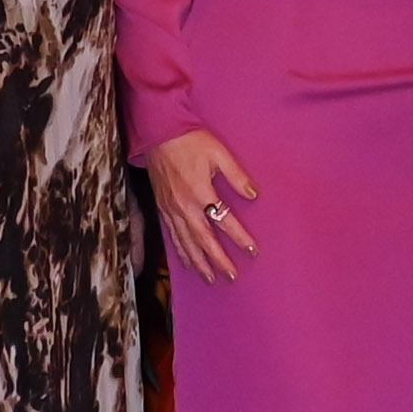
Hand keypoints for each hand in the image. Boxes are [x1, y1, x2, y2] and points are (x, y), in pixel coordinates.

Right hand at [147, 128, 261, 283]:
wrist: (159, 133)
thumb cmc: (191, 140)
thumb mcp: (220, 153)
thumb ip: (237, 176)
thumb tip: (253, 194)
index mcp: (200, 192)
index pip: (224, 221)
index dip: (240, 237)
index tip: (253, 251)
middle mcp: (184, 206)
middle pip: (203, 240)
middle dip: (218, 260)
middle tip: (231, 276)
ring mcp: (171, 209)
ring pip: (185, 242)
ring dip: (198, 262)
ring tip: (210, 278)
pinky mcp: (162, 208)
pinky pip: (173, 235)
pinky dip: (181, 251)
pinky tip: (187, 261)